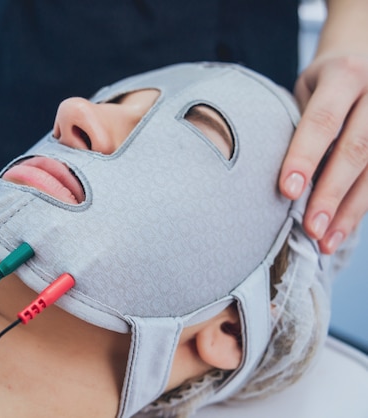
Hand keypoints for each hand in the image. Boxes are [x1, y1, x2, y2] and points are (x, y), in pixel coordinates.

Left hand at [280, 53, 367, 253]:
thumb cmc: (322, 83)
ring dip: (350, 210)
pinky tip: (341, 231)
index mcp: (344, 74)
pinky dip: (360, 208)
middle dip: (331, 193)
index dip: (304, 156)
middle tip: (310, 228)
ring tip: (325, 240)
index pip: (322, 120)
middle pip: (356, 149)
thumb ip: (300, 125)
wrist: (364, 59)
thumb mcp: (305, 90)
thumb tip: (280, 183)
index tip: (287, 191)